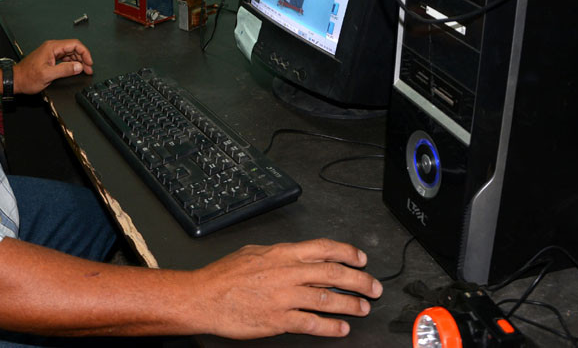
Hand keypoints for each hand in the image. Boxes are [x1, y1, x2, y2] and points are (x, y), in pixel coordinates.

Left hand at [15, 39, 93, 94]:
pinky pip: (65, 58)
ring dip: (78, 61)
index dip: (85, 53)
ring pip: (70, 53)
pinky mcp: (50, 58)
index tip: (89, 63)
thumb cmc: (27, 77)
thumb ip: (65, 70)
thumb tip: (79, 67)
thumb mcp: (47, 75)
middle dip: (83, 58)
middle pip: (74, 48)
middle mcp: (52, 48)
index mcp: (52, 47)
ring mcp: (51, 53)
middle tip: (88, 69)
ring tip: (84, 70)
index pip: (75, 44)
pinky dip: (72, 64)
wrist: (15, 80)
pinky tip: (75, 70)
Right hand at [187, 239, 380, 338]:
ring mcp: (285, 297)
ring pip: (328, 299)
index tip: (361, 259)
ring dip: (350, 304)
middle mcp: (287, 273)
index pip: (324, 248)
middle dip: (359, 280)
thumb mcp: (253, 252)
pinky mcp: (279, 320)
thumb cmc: (223, 276)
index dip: (348, 252)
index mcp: (282, 254)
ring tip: (363, 308)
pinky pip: (312, 324)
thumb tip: (296, 254)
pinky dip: (330, 326)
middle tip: (373, 287)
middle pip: (334, 273)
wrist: (203, 297)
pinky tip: (340, 328)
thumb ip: (278, 254)